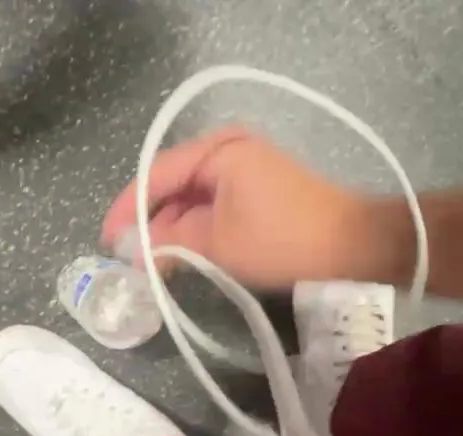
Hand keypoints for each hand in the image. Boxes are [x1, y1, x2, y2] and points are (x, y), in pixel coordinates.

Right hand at [100, 126, 405, 287]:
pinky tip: (181, 253)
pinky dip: (194, 226)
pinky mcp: (256, 186)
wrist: (356, 245)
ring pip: (189, 196)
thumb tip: (130, 253)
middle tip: (125, 257)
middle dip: (147, 220)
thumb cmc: (284, 239)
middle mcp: (227, 147)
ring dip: (170, 227)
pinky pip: (210, 202)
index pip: (154, 174)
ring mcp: (244, 165)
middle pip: (169, 182)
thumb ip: (168, 245)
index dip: (126, 209)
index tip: (105, 243)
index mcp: (217, 149)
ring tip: (149, 261)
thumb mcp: (217, 245)